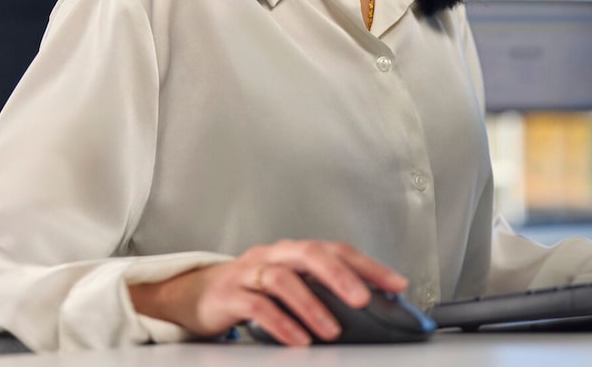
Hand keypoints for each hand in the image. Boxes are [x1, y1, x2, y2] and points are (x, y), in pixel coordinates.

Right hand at [128, 239, 407, 345]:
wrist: (194, 295)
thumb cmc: (251, 291)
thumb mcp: (287, 287)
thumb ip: (320, 292)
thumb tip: (370, 308)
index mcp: (293, 251)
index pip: (336, 250)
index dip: (368, 265)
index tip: (397, 283)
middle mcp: (273, 254)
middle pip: (309, 253)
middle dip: (342, 276)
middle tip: (366, 300)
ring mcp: (248, 272)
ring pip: (282, 278)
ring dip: (311, 305)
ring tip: (332, 330)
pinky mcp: (228, 294)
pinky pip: (257, 306)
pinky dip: (280, 323)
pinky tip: (298, 340)